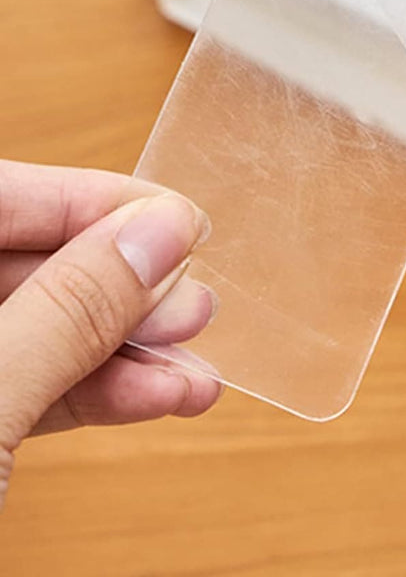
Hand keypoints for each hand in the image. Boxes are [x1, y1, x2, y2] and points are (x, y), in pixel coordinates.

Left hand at [0, 161, 219, 509]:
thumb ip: (67, 313)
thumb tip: (155, 233)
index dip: (82, 200)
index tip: (171, 218)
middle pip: (16, 267)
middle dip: (116, 286)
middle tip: (191, 301)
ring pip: (31, 335)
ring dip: (124, 350)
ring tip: (194, 365)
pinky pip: (28, 391)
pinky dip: (98, 396)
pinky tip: (161, 398)